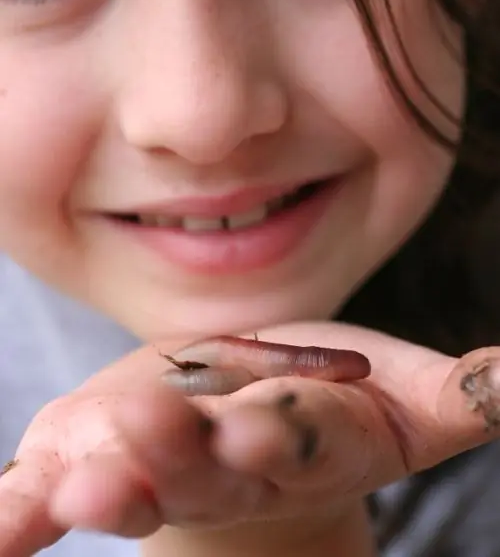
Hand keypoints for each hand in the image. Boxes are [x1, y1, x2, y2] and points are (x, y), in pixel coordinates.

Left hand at [0, 322, 498, 556]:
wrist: (243, 421)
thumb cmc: (328, 400)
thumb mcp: (405, 398)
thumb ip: (461, 396)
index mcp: (295, 441)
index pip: (289, 442)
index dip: (275, 439)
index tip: (259, 434)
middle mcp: (219, 463)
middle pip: (198, 467)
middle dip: (174, 460)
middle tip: (141, 450)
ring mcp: (150, 464)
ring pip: (122, 481)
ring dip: (94, 485)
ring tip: (69, 488)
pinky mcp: (91, 450)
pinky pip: (45, 487)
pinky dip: (18, 508)